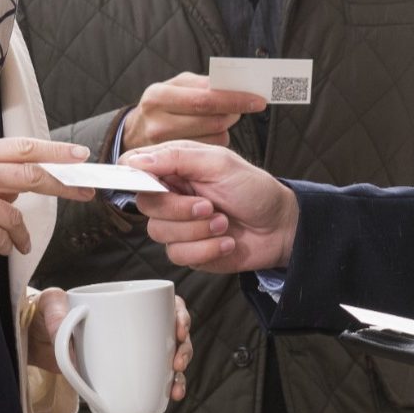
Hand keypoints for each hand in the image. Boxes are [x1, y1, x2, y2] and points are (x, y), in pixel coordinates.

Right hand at [0, 138, 93, 264]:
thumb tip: (21, 184)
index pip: (22, 147)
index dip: (56, 151)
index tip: (79, 156)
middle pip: (31, 174)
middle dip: (63, 184)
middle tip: (83, 191)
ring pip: (16, 214)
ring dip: (21, 232)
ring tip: (18, 241)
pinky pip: (1, 237)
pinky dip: (6, 245)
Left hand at [24, 285, 193, 412]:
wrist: (36, 340)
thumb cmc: (48, 313)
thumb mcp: (50, 304)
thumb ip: (54, 311)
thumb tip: (63, 327)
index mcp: (130, 306)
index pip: (167, 306)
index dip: (182, 316)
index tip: (180, 331)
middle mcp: (138, 330)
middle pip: (174, 337)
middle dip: (184, 352)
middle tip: (177, 365)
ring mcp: (132, 355)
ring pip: (166, 366)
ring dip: (177, 380)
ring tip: (174, 393)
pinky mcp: (121, 378)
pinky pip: (143, 391)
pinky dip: (150, 406)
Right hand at [123, 73, 270, 149]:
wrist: (132, 135)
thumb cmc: (163, 105)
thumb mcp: (175, 86)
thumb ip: (201, 84)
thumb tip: (232, 84)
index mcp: (158, 96)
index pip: (205, 99)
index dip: (235, 99)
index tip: (258, 100)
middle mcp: (158, 122)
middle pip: (213, 120)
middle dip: (233, 112)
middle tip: (244, 105)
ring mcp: (164, 146)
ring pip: (215, 136)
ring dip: (227, 126)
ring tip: (222, 117)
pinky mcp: (173, 161)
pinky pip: (209, 150)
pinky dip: (217, 140)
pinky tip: (209, 133)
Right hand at [123, 141, 298, 272]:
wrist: (280, 227)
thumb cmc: (254, 190)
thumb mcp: (220, 163)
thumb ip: (177, 157)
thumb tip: (136, 161)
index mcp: (175, 166)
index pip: (133, 168)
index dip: (134, 177)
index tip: (154, 185)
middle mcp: (171, 195)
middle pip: (145, 205)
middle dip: (180, 209)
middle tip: (210, 206)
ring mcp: (177, 224)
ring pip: (159, 233)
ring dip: (198, 230)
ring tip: (224, 222)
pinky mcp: (187, 250)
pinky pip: (178, 255)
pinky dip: (207, 249)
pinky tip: (226, 241)